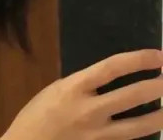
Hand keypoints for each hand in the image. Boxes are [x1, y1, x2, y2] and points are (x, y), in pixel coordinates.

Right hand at [2, 50, 162, 139]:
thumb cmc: (37, 114)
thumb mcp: (57, 89)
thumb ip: (82, 84)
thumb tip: (108, 79)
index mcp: (74, 87)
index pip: (112, 68)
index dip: (137, 60)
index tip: (156, 55)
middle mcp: (89, 109)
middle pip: (131, 95)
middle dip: (157, 85)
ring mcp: (98, 134)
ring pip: (139, 125)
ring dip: (160, 113)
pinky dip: (145, 132)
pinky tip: (153, 127)